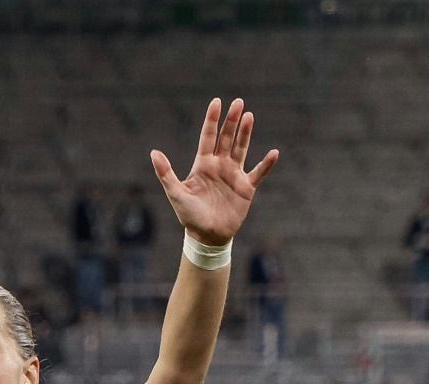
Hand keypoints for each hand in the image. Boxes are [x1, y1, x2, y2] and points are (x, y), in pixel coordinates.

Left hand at [151, 98, 278, 246]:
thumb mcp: (175, 193)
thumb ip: (165, 173)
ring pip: (241, 148)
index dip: (212, 120)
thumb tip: (153, 152)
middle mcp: (219, 166)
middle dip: (232, 120)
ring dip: (246, 133)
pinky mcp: (246, 187)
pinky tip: (274, 153)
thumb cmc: (189, 216)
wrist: (206, 236)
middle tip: (238, 102)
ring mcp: (234, 175)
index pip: (208, 137)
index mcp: (203, 164)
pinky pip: (258, 172)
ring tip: (250, 116)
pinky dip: (266, 164)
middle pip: (227, 138)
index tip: (217, 102)